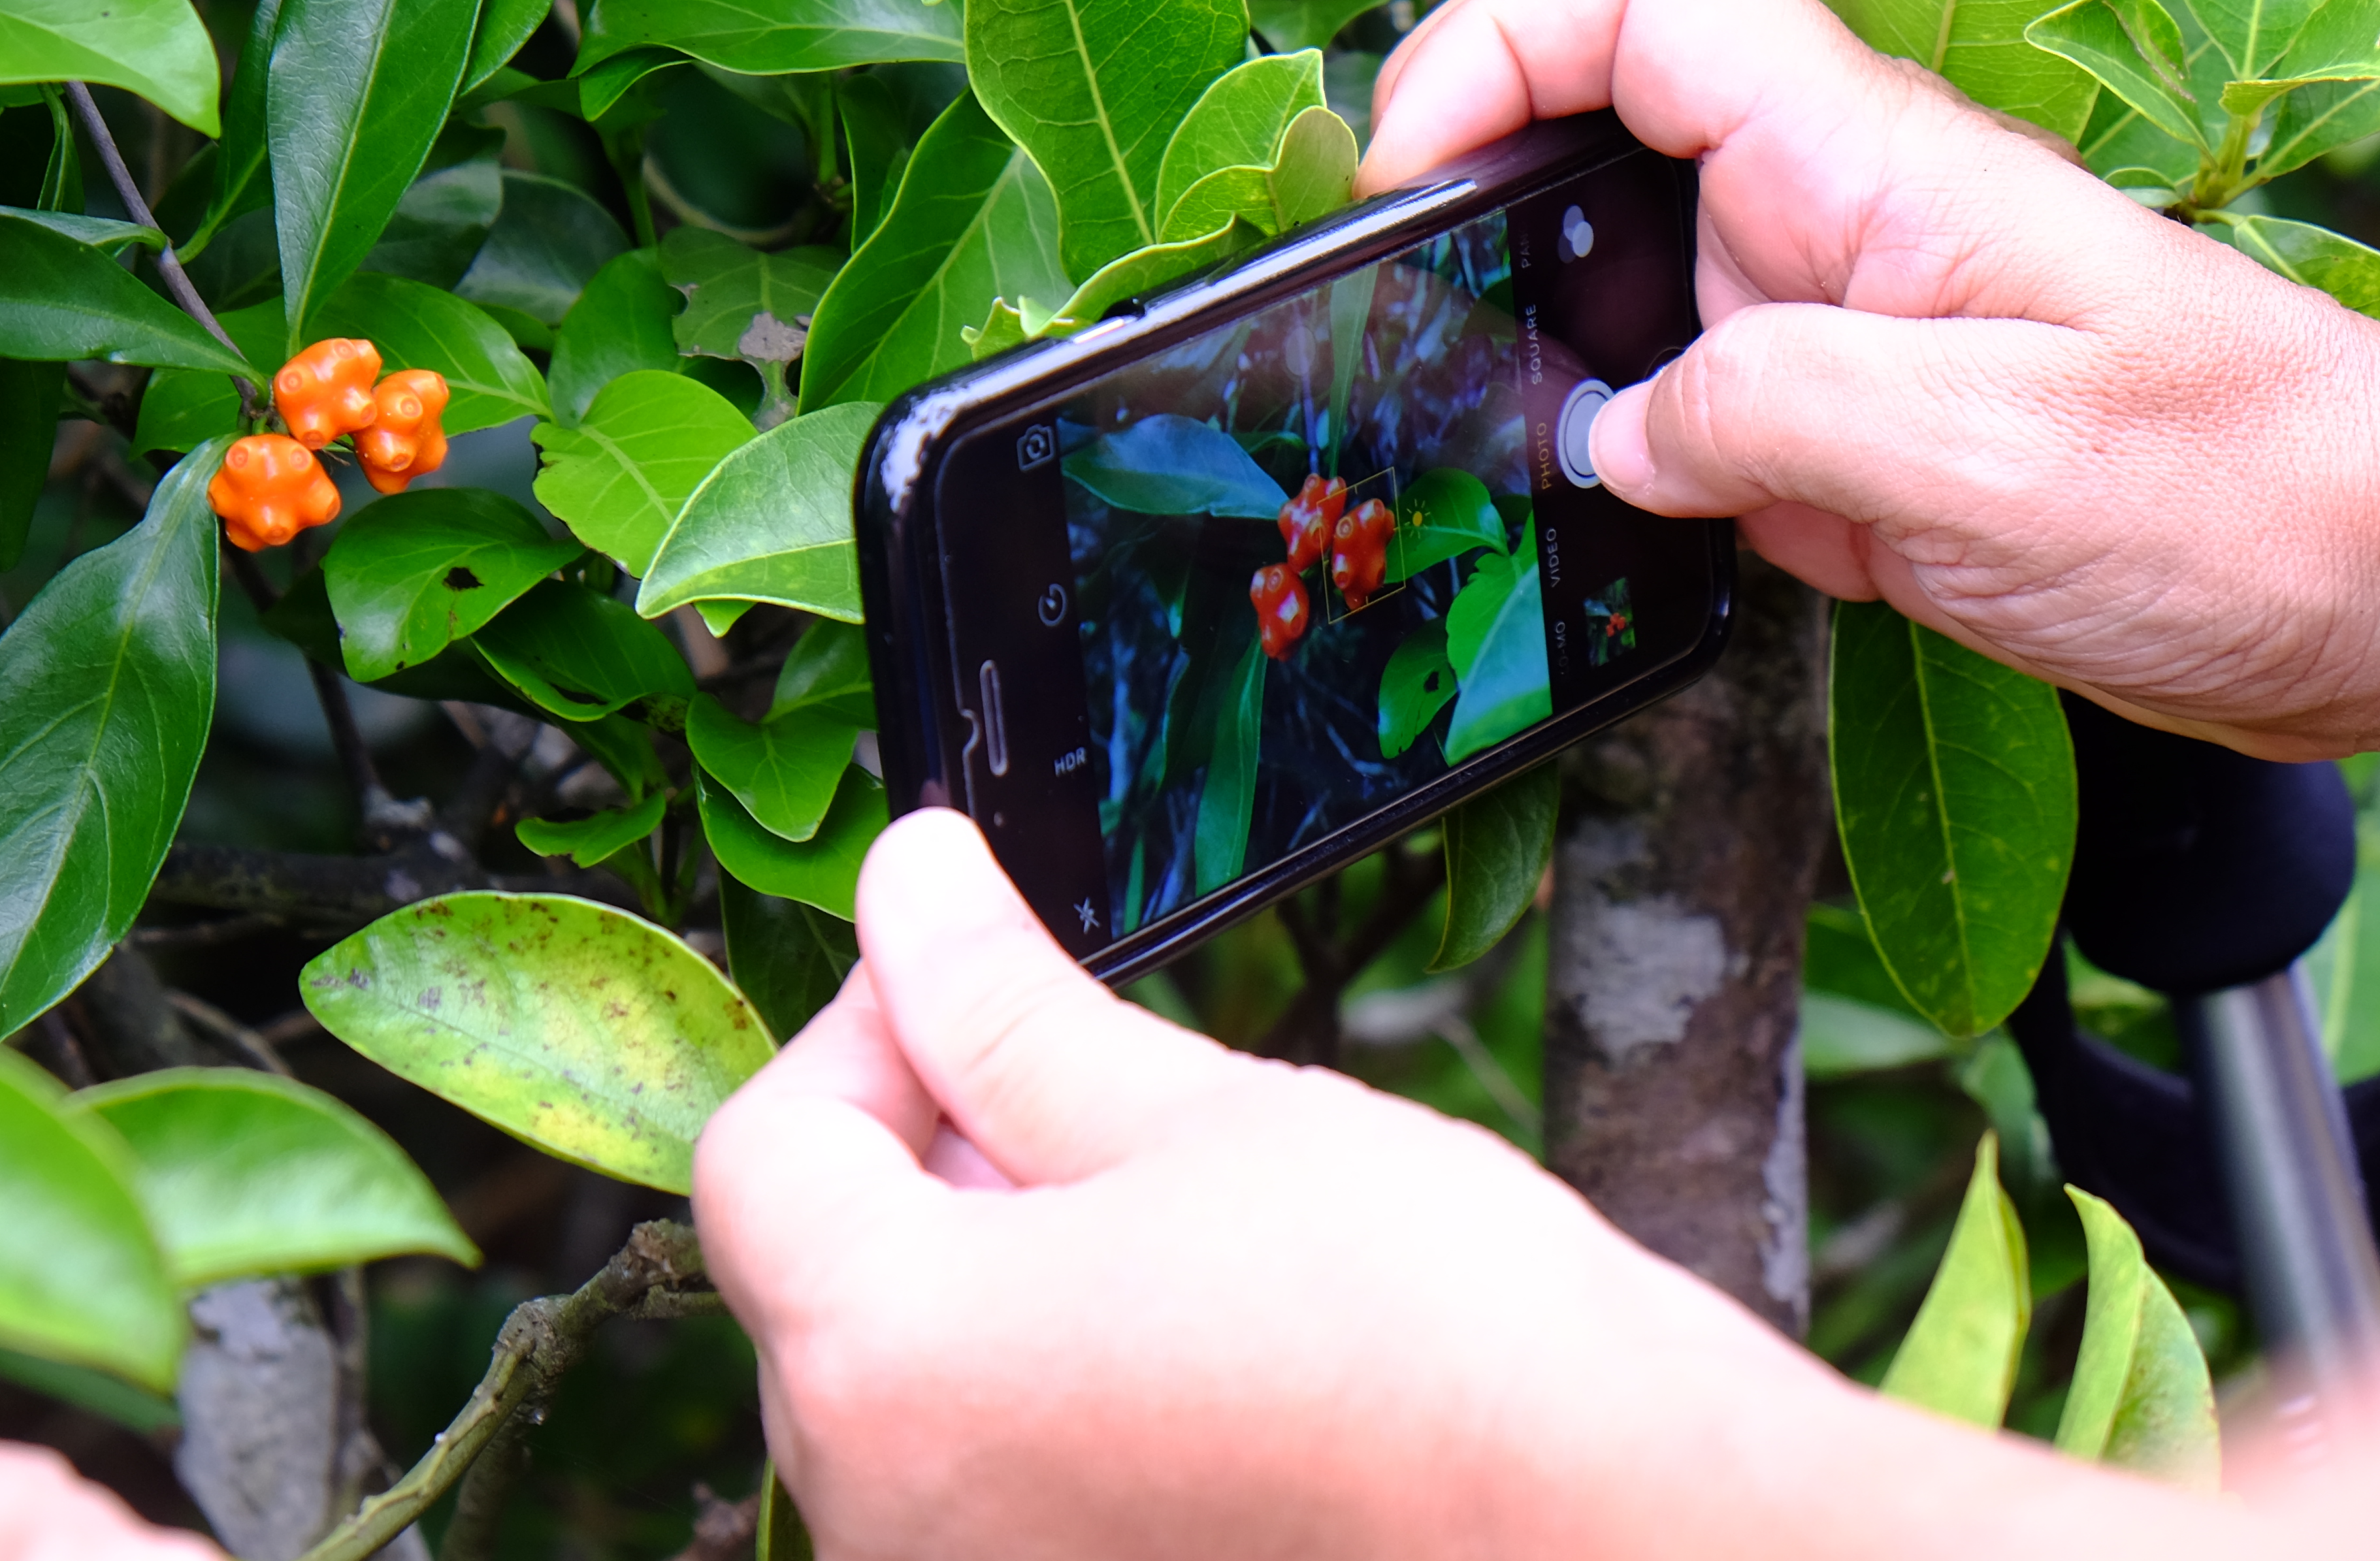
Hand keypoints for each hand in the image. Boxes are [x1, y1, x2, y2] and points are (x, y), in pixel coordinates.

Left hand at [694, 809, 2201, 1560]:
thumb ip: (1004, 1009)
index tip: (972, 985)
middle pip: (819, 1280)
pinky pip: (976, 1488)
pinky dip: (1040, 1398)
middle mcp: (878, 1518)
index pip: (761, 1158)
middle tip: (1089, 1095)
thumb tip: (906, 883)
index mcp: (886, 1363)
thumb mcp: (1196, 1115)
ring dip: (987, 1280)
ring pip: (898, 1391)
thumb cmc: (1434, 1333)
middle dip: (926, 1159)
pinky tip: (1186, 1350)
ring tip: (1168, 1231)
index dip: (862, 1037)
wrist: (1619, 1535)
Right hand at [1364, 0, 2379, 756]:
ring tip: (1455, 454)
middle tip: (1391, 336)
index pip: (1636, 4)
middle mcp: (1832, 225)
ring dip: (1529, 359)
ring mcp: (1833, 332)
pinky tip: (1583, 540)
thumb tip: (1606, 434)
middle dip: (1470, 212)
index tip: (1402, 172)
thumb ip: (1774, 416)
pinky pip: (1679, 422)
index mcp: (1871, 164)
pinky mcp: (1844, 443)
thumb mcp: (1993, 457)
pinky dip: (1609, 466)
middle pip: (1592, 136)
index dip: (1489, 45)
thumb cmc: (2249, 493)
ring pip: (1619, 292)